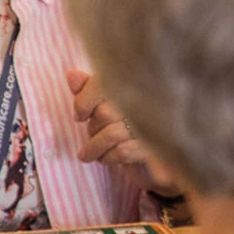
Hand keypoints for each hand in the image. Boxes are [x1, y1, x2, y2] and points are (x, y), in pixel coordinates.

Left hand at [67, 69, 177, 194]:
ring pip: (111, 135)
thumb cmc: (131, 125)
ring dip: (94, 148)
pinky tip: (106, 158)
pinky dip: (109, 157)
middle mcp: (146, 99)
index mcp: (135, 83)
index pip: (102, 84)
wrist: (162, 156)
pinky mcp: (155, 145)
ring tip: (88, 155)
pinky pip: (123, 151)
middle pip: (105, 113)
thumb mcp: (110, 104)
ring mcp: (152, 123)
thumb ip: (90, 88)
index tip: (79, 117)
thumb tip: (70, 75)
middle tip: (91, 137)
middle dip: (92, 129)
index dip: (84, 102)